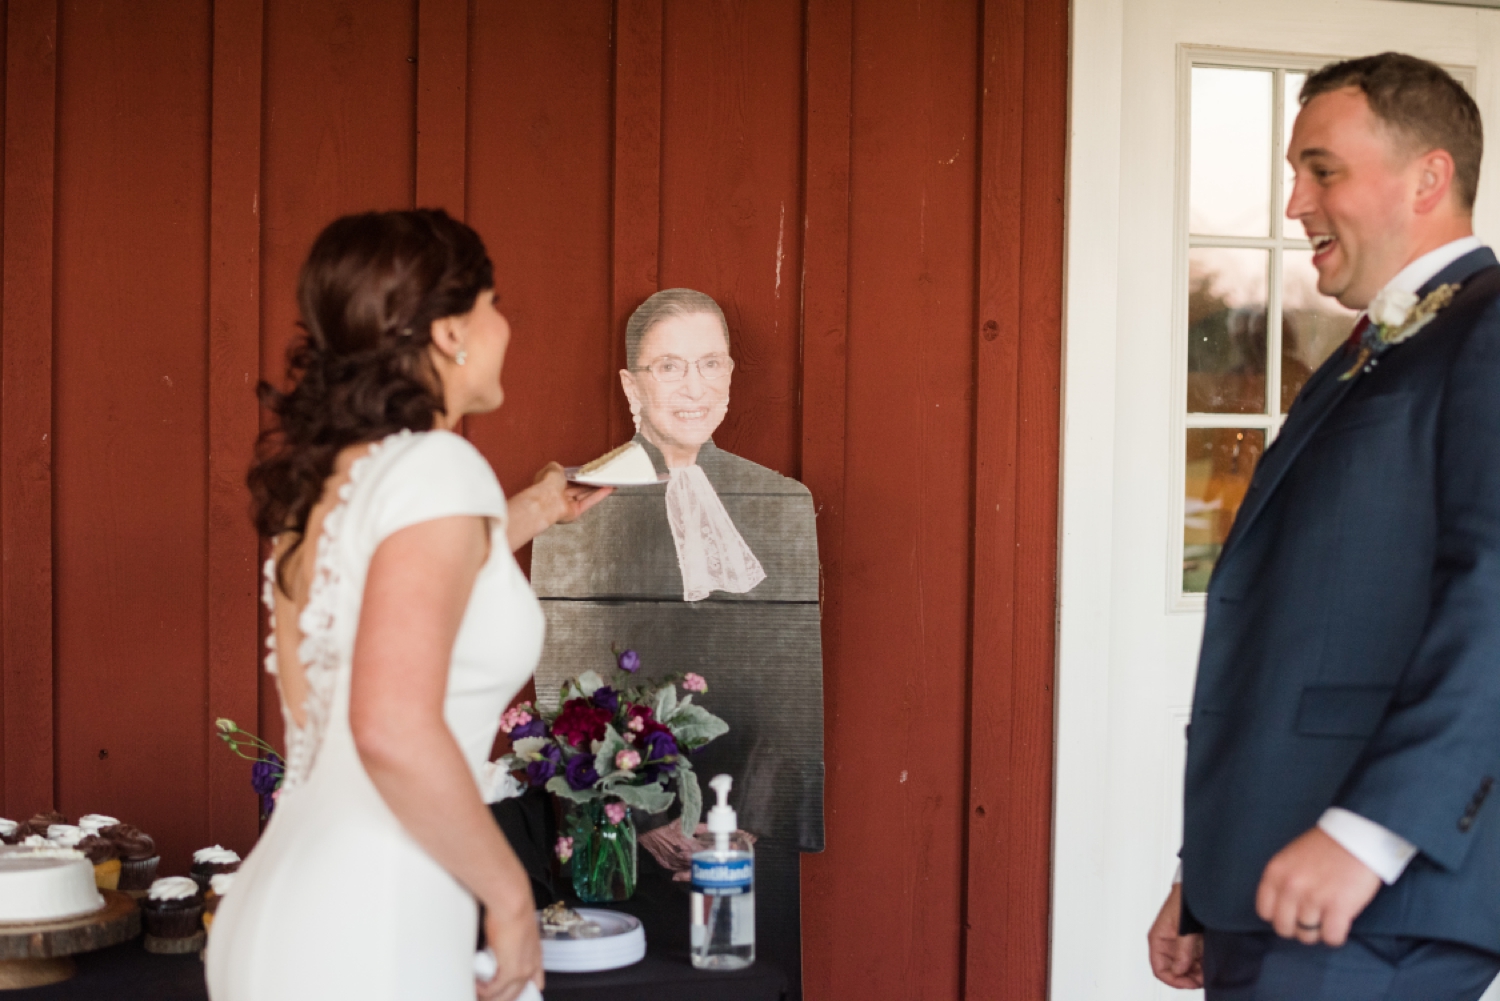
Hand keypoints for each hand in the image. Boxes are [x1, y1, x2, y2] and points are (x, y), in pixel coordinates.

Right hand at [478, 900, 542, 1000]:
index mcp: (535, 954)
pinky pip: (493, 990)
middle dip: (499, 997)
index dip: (521, 989)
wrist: (513, 904)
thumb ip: (509, 942)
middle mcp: (531, 965)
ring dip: (489, 996)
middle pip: (516, 993)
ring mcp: (522, 971)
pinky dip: (482, 990)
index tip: (507, 992)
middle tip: (484, 994)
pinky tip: (475, 985)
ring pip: (505, 996)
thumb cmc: (513, 908)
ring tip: (478, 992)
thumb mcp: (515, 929)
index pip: (535, 981)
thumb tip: (497, 946)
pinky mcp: (510, 972)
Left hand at [530, 461, 612, 525]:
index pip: (568, 478)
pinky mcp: (575, 512)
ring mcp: (567, 504)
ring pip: (585, 495)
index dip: (579, 475)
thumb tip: (562, 468)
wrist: (547, 500)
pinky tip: (608, 489)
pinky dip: (599, 495)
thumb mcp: (553, 467)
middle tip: (602, 476)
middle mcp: (559, 495)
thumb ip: (559, 467)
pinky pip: (589, 502)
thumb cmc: (547, 484)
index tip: (589, 471)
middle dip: (590, 482)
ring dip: (597, 488)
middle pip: (578, 488)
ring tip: (608, 481)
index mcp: (552, 483)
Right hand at [1148, 883, 1203, 988]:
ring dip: (1195, 973)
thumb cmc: (1184, 900)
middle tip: (1202, 980)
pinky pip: (1194, 961)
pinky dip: (1201, 966)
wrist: (1198, 888)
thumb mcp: (1183, 928)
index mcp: (1158, 939)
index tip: (1189, 983)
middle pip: (1173, 971)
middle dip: (1187, 978)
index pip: (1159, 968)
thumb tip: (1180, 970)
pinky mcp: (1192, 943)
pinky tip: (1209, 966)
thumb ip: (1182, 950)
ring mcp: (1180, 944)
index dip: (1173, 979)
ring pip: (1185, 968)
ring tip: (1208, 973)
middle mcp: (1167, 944)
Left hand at [1256, 826, 1381, 946]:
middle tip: (1311, 921)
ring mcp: (1313, 898)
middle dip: (1297, 928)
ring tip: (1328, 920)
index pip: (1265, 912)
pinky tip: (1341, 924)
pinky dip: (1336, 936)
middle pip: (1284, 928)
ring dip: (1318, 932)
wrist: (1357, 836)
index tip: (1291, 914)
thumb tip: (1281, 908)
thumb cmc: (1324, 846)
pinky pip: (1331, 938)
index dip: (1279, 916)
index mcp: (1275, 873)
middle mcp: (1290, 887)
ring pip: (1307, 936)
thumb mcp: (1290, 858)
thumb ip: (1281, 880)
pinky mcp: (1339, 907)